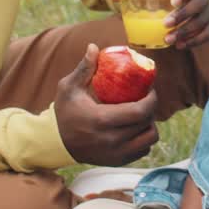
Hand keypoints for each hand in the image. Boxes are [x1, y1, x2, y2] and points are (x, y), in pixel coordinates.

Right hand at [54, 44, 159, 164]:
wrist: (56, 143)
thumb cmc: (64, 112)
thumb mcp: (69, 88)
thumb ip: (83, 68)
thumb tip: (94, 47)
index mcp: (102, 120)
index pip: (141, 111)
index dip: (152, 99)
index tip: (150, 90)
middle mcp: (112, 140)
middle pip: (148, 125)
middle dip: (151, 109)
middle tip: (146, 99)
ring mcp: (116, 154)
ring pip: (149, 140)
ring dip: (150, 125)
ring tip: (142, 114)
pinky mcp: (117, 161)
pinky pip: (143, 150)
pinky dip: (144, 139)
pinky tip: (136, 128)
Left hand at [168, 0, 208, 48]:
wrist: (174, 5)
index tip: (173, 2)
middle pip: (200, 2)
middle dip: (183, 14)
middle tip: (165, 24)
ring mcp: (207, 10)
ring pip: (203, 20)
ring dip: (186, 31)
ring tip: (168, 39)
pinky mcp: (208, 25)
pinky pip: (207, 34)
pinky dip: (194, 41)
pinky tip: (179, 45)